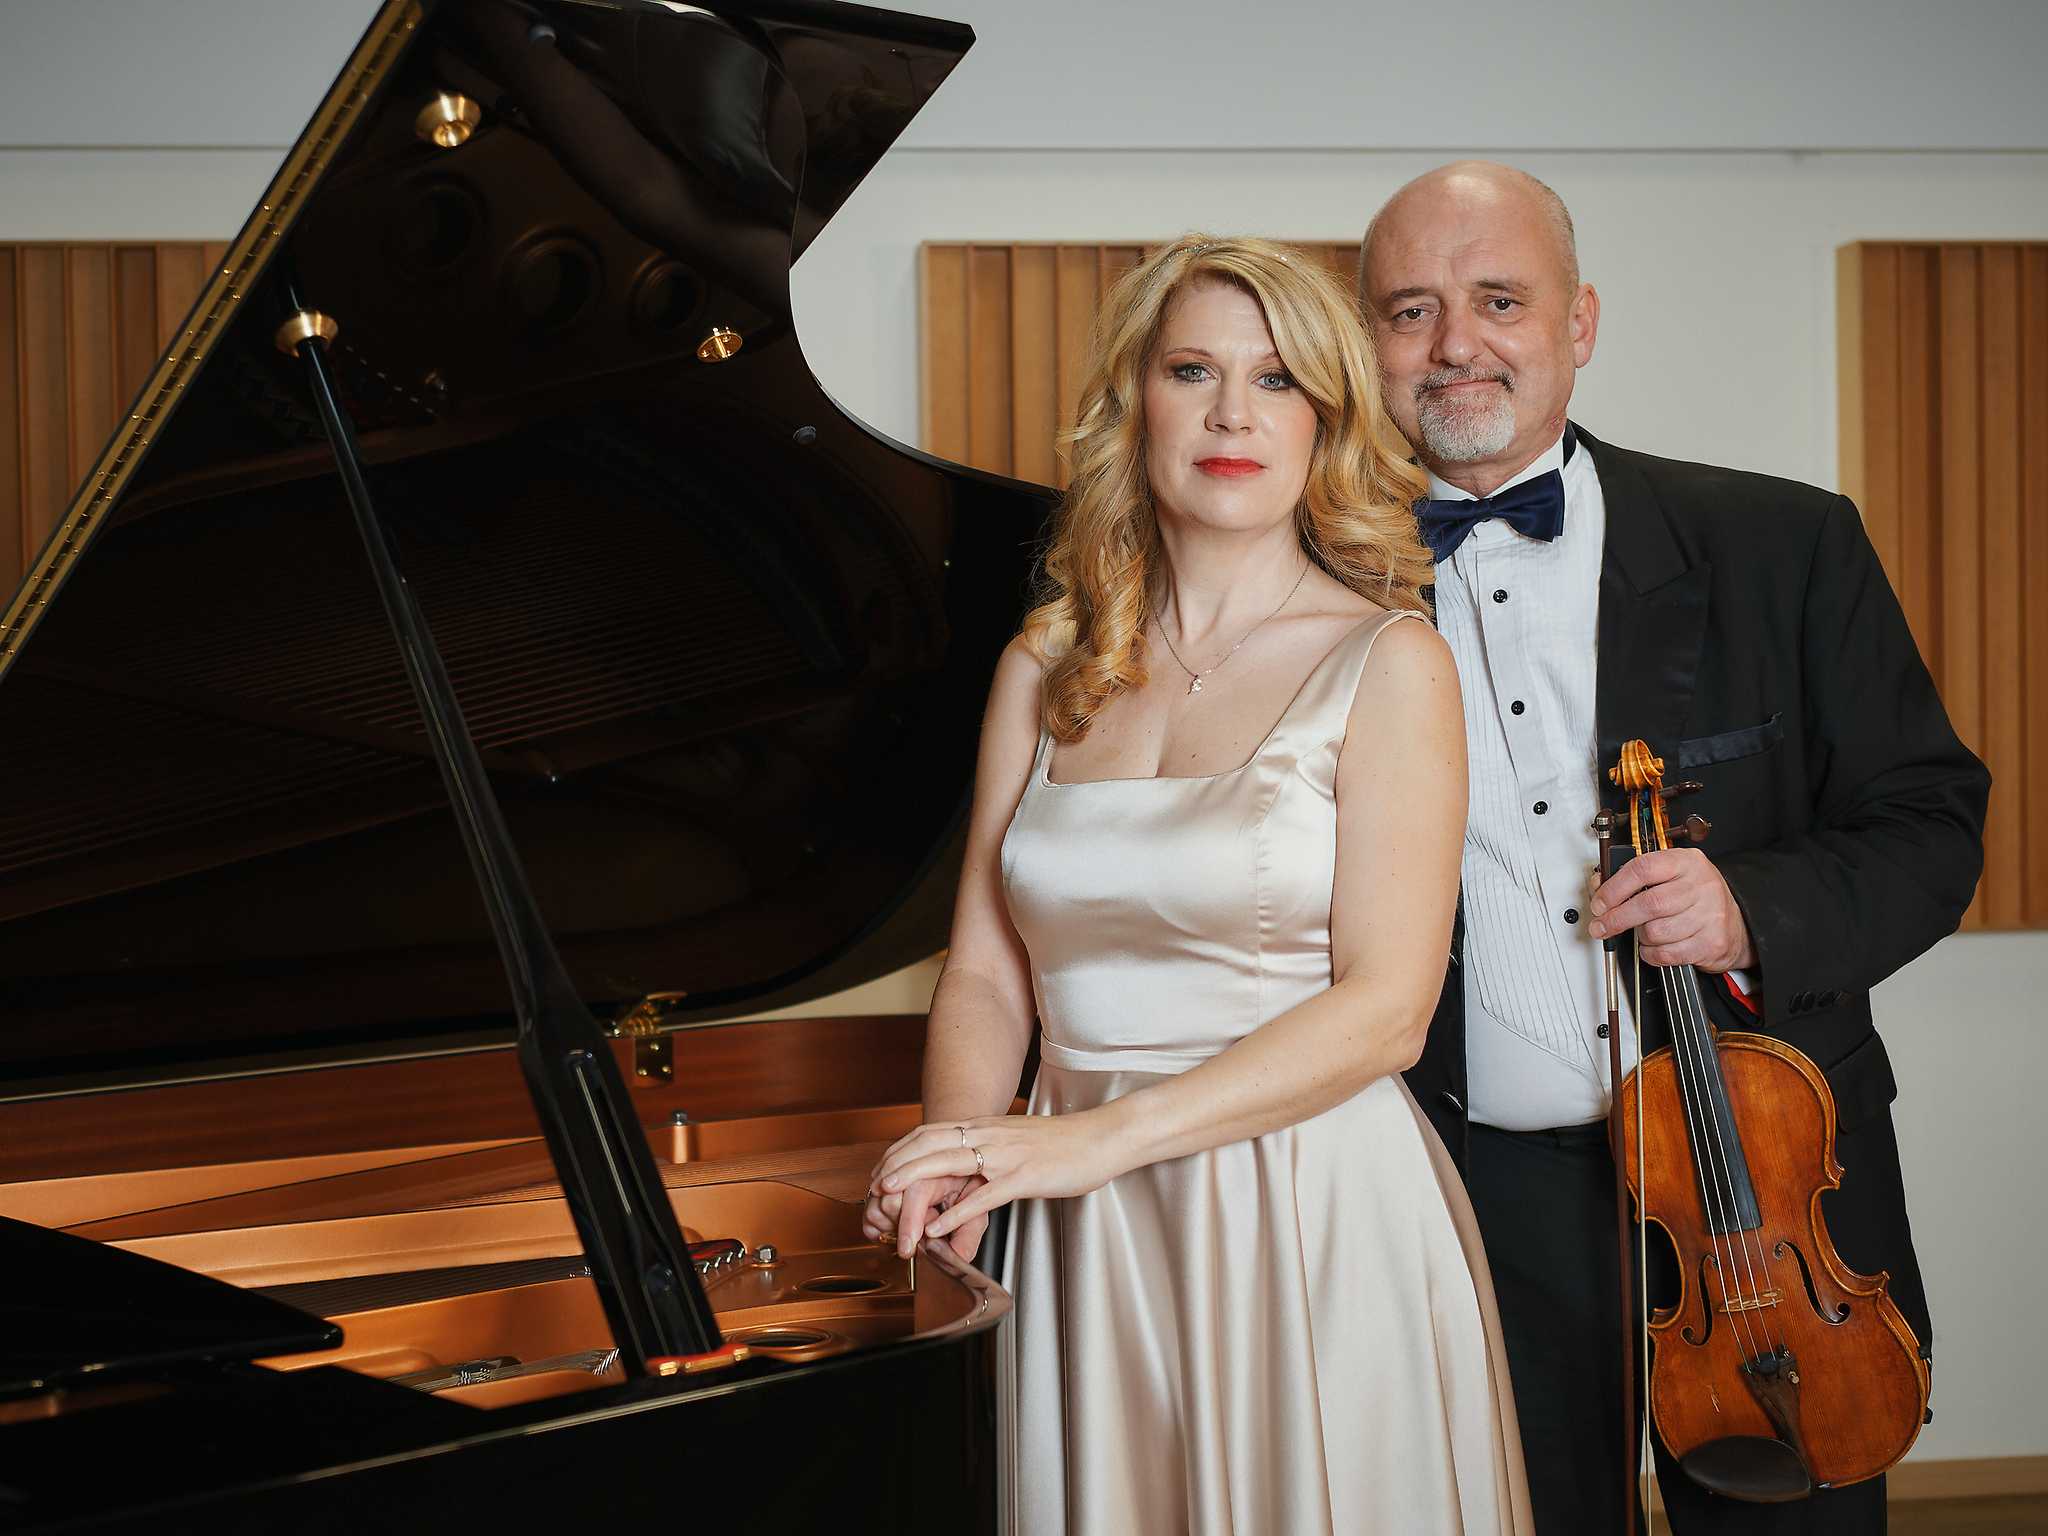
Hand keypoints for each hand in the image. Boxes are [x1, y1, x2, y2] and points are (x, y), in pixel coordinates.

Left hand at [869, 1112, 1126, 1252]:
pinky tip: (938, 1229)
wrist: (1100, 1137)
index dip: (899, 1151)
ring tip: (887, 1199)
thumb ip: (988, 1150)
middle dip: (894, 1165)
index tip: (879, 1170)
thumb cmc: (1062, 1143)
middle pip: (927, 1144)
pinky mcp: (1024, 1176)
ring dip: (912, 1181)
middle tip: (871, 1188)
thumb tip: (967, 1166)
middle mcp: (988, 1135)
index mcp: (984, 1126)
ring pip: (947, 1164)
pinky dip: (955, 1213)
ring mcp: (1005, 1155)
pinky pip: (983, 1196)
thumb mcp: (1015, 1140)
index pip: (928, 1132)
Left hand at [1588, 846, 1755, 971]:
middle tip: (1602, 926)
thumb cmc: (1696, 897)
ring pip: (1655, 931)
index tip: (1599, 903)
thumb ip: (1634, 877)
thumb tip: (1599, 885)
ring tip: (1645, 932)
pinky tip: (1655, 945)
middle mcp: (1700, 885)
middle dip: (1617, 919)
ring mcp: (1709, 915)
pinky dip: (1652, 953)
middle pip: (1648, 904)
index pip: (1643, 869)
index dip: (1614, 888)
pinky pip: (1666, 953)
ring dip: (1641, 936)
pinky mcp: (1711, 943)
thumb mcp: (1670, 875)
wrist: (1735, 924)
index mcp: (1686, 862)